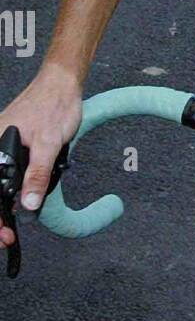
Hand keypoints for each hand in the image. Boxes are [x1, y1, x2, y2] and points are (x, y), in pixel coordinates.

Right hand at [0, 65, 82, 248]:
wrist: (62, 84)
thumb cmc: (53, 105)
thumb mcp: (48, 144)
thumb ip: (37, 175)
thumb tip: (27, 205)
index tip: (4, 236)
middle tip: (9, 237)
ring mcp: (1, 148)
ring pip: (1, 183)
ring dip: (7, 202)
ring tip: (12, 223)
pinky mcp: (12, 147)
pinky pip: (8, 173)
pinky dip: (15, 188)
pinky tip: (23, 197)